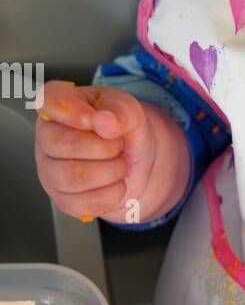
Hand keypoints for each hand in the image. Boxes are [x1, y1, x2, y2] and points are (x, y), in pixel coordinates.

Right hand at [35, 80, 156, 221]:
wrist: (137, 163)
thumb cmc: (124, 131)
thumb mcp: (130, 112)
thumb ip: (120, 111)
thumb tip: (104, 121)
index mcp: (61, 105)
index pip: (48, 100)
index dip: (70, 111)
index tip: (94, 119)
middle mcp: (47, 137)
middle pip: (60, 144)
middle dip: (103, 147)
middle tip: (119, 146)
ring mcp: (50, 170)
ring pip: (71, 177)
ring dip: (110, 172)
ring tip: (120, 165)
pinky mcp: (62, 199)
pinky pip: (81, 204)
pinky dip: (110, 195)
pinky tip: (116, 184)